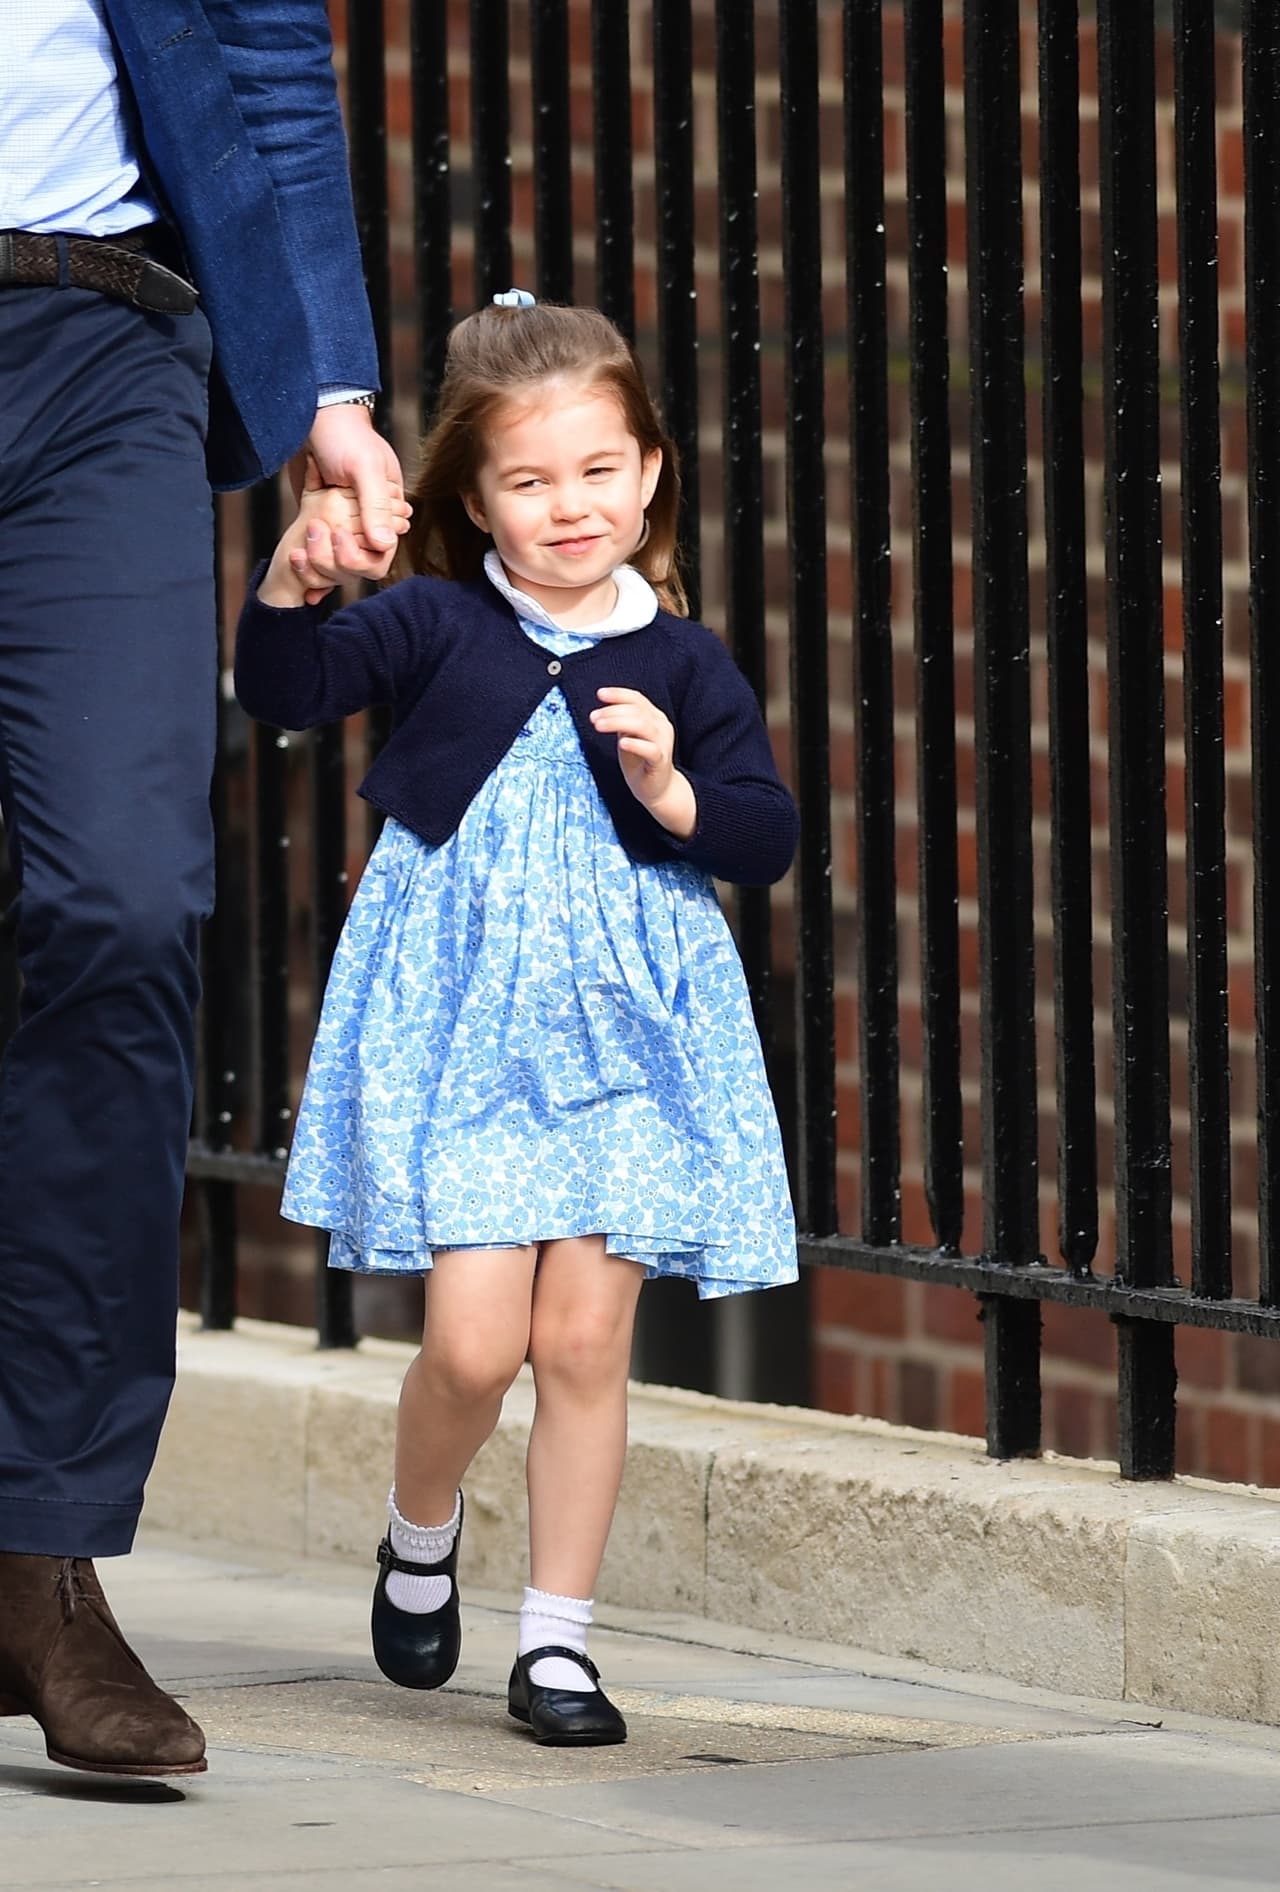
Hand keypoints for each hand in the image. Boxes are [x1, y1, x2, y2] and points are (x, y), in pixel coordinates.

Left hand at [303, 401, 406, 571]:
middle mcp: (368, 512)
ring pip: (340, 551)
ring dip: (323, 555)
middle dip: (341, 555)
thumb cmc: (342, 434)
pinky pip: (321, 541)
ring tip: (305, 544)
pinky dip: (312, 550)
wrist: (308, 415)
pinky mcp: (321, 514)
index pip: (385, 544)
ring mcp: (344, 515)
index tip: (340, 539)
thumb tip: (385, 544)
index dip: (364, 552)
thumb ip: (376, 505)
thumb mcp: (364, 467)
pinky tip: (302, 550)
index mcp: (389, 502)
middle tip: (320, 535)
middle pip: (362, 553)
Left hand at [590, 687, 696, 838]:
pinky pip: (650, 749)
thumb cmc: (640, 761)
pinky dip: (635, 744)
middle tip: (593, 717)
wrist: (657, 789)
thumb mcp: (628, 736)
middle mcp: (661, 726)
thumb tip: (603, 710)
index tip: (600, 694)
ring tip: (599, 726)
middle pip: (637, 710)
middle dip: (612, 711)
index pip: (637, 699)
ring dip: (618, 723)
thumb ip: (622, 722)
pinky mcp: (661, 760)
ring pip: (642, 725)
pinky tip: (622, 743)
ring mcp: (663, 743)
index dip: (618, 694)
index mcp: (654, 717)